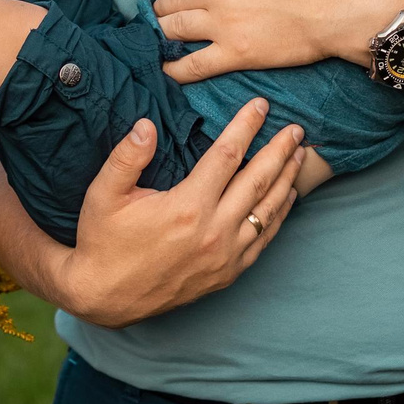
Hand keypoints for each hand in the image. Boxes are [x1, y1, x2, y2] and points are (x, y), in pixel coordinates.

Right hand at [57, 100, 306, 327]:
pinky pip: (263, 240)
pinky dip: (279, 216)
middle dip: (280, 151)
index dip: (247, 126)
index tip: (261, 106)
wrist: (104, 297)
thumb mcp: (104, 194)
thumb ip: (127, 157)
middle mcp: (214, 231)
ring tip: (300, 156)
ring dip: (287, 180)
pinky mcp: (227, 274)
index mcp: (187, 206)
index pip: (227, 155)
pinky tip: (287, 198)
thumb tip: (147, 124)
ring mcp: (224, 256)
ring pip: (267, 211)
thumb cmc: (103, 241)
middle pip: (259, 181)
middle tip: (297, 128)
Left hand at [152, 0, 403, 82]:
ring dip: (162, 28)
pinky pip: (196, 64)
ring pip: (177, 27)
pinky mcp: (239, 54)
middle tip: (160, 9)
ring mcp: (227, 25)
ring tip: (156, 32)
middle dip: (165, 3)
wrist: (347, 4)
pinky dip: (175, 67)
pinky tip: (165, 68)